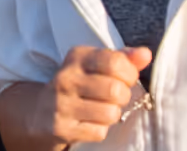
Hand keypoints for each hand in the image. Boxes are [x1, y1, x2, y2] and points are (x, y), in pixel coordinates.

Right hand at [22, 46, 151, 147]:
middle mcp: (67, 77)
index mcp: (77, 56)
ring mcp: (62, 103)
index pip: (115, 61)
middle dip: (123, 97)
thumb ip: (122, 58)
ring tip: (102, 109)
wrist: (41, 112)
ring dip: (113, 114)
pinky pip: (99, 132)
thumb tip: (146, 54)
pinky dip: (100, 129)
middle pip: (115, 90)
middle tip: (116, 96)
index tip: (126, 78)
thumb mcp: (95, 65)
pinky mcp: (61, 128)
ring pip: (110, 113)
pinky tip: (90, 121)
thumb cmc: (78, 85)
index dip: (129, 73)